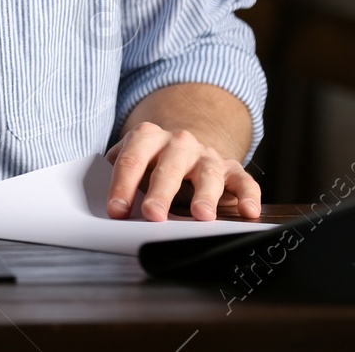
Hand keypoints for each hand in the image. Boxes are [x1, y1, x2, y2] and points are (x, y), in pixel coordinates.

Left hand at [104, 122, 261, 221]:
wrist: (181, 147)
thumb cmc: (149, 163)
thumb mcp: (130, 165)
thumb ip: (115, 180)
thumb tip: (105, 209)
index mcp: (147, 137)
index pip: (132, 159)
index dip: (122, 185)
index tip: (116, 209)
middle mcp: (178, 142)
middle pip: (169, 166)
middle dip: (161, 191)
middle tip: (153, 214)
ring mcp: (206, 155)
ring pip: (207, 172)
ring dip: (205, 194)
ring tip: (201, 216)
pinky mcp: (230, 169)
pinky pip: (243, 180)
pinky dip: (248, 195)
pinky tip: (249, 212)